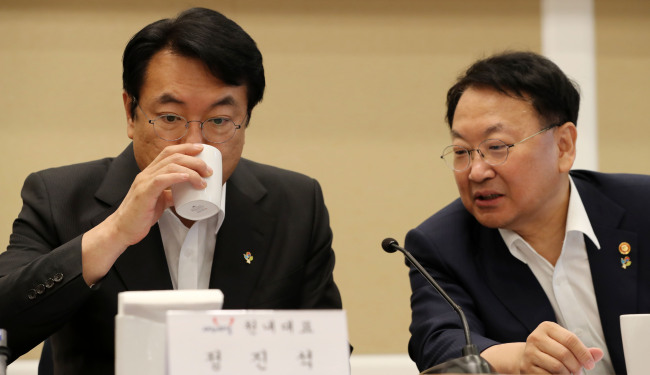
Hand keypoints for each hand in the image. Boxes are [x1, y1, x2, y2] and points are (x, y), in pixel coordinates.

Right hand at [81, 143, 212, 283]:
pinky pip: (161, 179)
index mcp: (150, 173)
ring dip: (191, 170)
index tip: (202, 149)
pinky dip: (177, 176)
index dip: (186, 148)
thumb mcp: (160, 201)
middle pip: (172, 156)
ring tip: (203, 179)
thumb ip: (171, 194)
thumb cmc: (140, 215)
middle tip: (208, 170)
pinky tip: (188, 177)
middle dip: (194, 159)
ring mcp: (144, 182)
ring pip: (170, 165)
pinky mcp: (144, 193)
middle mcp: (146, 174)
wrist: (123, 229)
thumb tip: (187, 193)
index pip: (168, 152)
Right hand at [519, 321, 602, 373]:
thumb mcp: (566, 346)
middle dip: (576, 366)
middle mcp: (535, 337)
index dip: (584, 354)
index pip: (570, 339)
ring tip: (568, 374)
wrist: (528, 358)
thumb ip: (582, 350)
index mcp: (547, 327)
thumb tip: (599, 353)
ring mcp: (529, 352)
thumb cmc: (551, 351)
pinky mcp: (526, 367)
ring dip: (568, 374)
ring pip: (557, 366)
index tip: (590, 364)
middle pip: (564, 354)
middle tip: (578, 371)